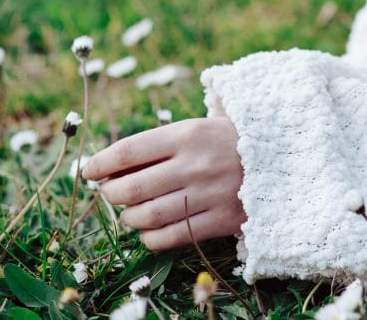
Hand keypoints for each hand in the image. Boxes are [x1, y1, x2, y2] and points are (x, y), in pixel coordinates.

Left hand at [83, 117, 244, 249]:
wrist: (277, 157)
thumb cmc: (224, 142)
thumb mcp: (195, 129)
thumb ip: (157, 146)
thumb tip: (108, 166)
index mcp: (188, 134)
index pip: (131, 150)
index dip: (102, 162)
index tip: (89, 170)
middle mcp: (195, 164)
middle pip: (133, 187)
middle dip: (111, 192)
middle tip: (108, 191)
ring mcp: (208, 194)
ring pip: (148, 215)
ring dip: (128, 217)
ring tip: (128, 211)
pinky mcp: (219, 220)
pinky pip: (171, 237)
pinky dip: (150, 237)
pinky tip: (147, 229)